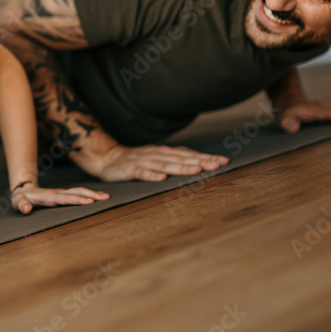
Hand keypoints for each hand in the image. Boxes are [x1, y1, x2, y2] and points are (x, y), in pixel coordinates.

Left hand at [10, 184, 108, 214]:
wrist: (22, 190)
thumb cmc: (20, 199)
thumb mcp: (17, 202)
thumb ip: (21, 205)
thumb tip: (26, 209)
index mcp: (48, 197)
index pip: (64, 198)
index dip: (76, 200)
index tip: (89, 201)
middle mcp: (57, 193)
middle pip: (75, 192)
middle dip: (90, 194)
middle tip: (104, 198)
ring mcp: (61, 193)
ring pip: (78, 191)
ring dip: (92, 193)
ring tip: (106, 197)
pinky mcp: (64, 194)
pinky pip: (78, 193)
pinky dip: (89, 193)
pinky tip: (99, 196)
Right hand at [92, 144, 227, 182]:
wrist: (106, 158)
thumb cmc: (135, 160)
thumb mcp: (157, 156)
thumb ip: (175, 157)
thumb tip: (197, 158)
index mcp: (164, 152)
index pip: (188, 155)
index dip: (205, 157)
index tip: (223, 161)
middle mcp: (156, 154)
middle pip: (180, 159)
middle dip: (199, 162)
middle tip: (217, 165)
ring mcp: (143, 161)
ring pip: (165, 165)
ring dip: (181, 168)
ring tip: (196, 171)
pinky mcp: (129, 170)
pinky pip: (142, 173)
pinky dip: (152, 175)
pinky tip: (161, 179)